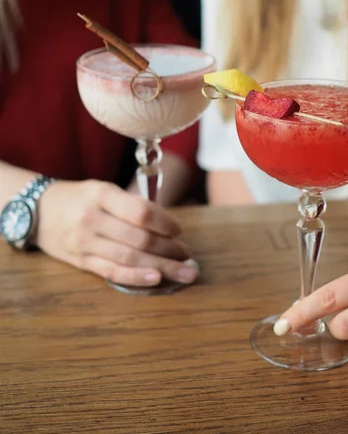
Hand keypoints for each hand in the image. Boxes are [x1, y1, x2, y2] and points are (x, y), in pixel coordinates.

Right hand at [37, 180, 198, 286]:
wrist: (39, 211)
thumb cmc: (80, 198)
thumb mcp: (103, 189)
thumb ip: (131, 204)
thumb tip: (167, 224)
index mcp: (102, 195)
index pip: (141, 212)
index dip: (165, 223)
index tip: (179, 230)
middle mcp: (92, 219)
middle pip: (139, 239)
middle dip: (169, 250)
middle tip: (188, 256)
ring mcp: (85, 243)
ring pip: (129, 258)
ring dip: (161, 267)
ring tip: (184, 272)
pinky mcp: (81, 262)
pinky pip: (113, 273)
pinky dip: (136, 277)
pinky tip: (157, 279)